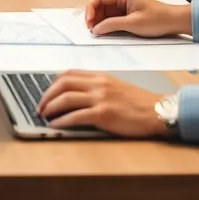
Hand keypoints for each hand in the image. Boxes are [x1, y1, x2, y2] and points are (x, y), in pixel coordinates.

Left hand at [37, 70, 168, 136]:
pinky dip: (62, 121)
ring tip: (44, 116)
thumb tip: (78, 96)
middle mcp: (99, 84)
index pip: (70, 74)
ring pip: (66, 98)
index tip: (46, 93)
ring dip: (50, 107)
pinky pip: (76, 116)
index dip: (53, 83)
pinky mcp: (104, 114)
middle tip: (40, 106)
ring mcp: (101, 98)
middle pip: (63, 83)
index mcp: (101, 77)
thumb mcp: (117, 88)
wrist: (158, 112)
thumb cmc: (139, 103)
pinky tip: (56, 125)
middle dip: (46, 95)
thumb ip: (98, 88)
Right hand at [84, 0, 189, 37]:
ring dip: (99, 22)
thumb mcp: (133, 23)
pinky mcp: (127, 14)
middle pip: (100, 5)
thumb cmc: (158, 19)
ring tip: (98, 33)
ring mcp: (124, 6)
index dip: (90, 10)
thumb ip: (112, 25)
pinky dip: (107, 24)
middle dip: (93, 17)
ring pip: (105, 12)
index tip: (89, 23)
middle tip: (92, 30)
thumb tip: (96, 29)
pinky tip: (106, 32)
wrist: (174, 21)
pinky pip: (112, 18)